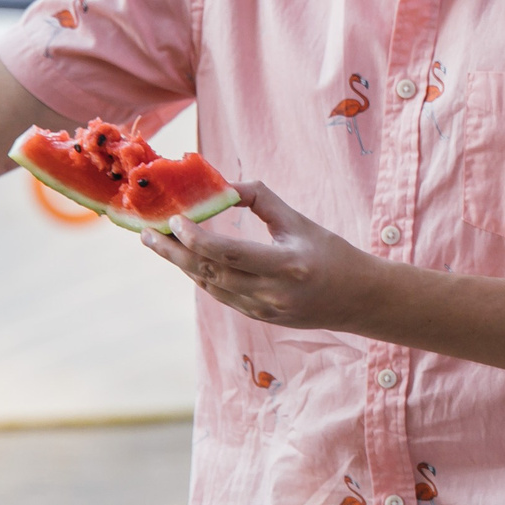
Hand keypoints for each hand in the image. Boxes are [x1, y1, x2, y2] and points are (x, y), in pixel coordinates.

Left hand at [141, 182, 375, 329]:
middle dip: (172, 253)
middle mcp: (272, 293)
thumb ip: (261, 200)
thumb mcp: (299, 221)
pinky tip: (186, 259)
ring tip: (157, 242)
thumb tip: (223, 186)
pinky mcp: (259, 318)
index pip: (228, 253)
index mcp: (287, 265)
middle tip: (146, 233)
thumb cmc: (332, 253)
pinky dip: (200, 275)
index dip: (196, 237)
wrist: (358, 299)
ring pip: (210, 286)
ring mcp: (264, 311)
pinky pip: (221, 295)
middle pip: (209, 273)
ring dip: (181, 264)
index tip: (174, 219)